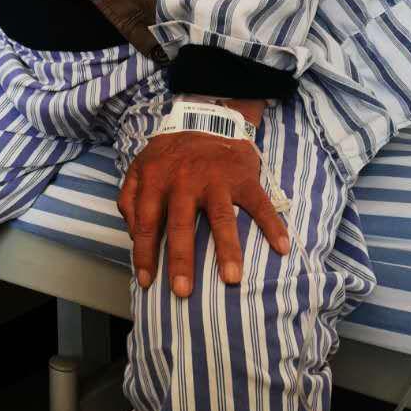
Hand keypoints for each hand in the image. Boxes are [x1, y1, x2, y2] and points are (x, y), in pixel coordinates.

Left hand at [117, 109, 289, 296]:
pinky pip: (259, 204)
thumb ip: (129, 198)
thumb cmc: (170, 153)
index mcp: (156, 180)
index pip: (147, 223)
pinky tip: (281, 248)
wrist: (207, 118)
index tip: (148, 282)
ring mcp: (216, 179)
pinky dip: (272, 226)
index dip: (145, 254)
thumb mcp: (140, 167)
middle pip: (181, 225)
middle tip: (182, 292)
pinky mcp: (243, 178)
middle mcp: (185, 180)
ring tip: (230, 279)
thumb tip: (133, 235)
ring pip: (221, 218)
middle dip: (180, 260)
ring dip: (227, 250)